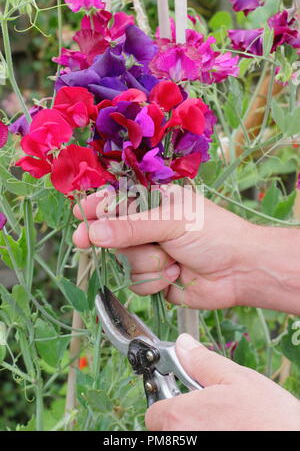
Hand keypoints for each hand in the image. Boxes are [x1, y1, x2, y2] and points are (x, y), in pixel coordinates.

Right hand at [73, 185, 299, 313]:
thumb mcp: (171, 222)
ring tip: (172, 261)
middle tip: (82, 240)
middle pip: (113, 235)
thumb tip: (93, 231)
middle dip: (110, 240)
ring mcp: (151, 254)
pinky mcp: (155, 279)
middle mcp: (150, 228)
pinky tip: (175, 276)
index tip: (79, 214)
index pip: (118, 202)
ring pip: (123, 262)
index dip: (96, 208)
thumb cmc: (213, 234)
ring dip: (146, 264)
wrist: (240, 271)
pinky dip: (154, 281)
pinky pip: (135, 282)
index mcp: (155, 204)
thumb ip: (131, 228)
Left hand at [146, 334, 299, 430]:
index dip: (169, 401)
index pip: (155, 412)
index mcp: (181, 418)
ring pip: (181, 440)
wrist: (297, 443)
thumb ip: (203, 362)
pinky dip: (204, 439)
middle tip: (211, 412)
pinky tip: (228, 433)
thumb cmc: (272, 421)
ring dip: (195, 431)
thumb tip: (182, 345)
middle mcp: (180, 443)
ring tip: (224, 426)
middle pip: (165, 430)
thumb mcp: (238, 380)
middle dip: (183, 418)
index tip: (185, 397)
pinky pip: (195, 448)